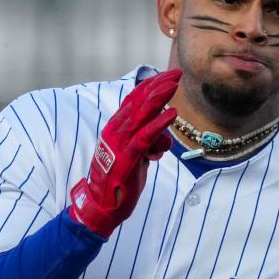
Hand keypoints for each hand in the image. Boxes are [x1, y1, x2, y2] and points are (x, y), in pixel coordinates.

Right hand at [68, 69, 180, 237]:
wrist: (102, 205)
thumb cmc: (119, 181)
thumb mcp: (135, 156)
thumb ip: (145, 143)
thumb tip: (161, 138)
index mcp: (116, 128)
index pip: (135, 100)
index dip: (151, 86)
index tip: (168, 76)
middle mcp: (116, 130)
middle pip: (140, 101)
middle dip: (159, 85)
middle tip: (176, 73)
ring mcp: (120, 142)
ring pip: (142, 114)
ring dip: (159, 97)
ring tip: (174, 85)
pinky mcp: (128, 156)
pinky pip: (145, 136)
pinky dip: (159, 124)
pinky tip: (172, 114)